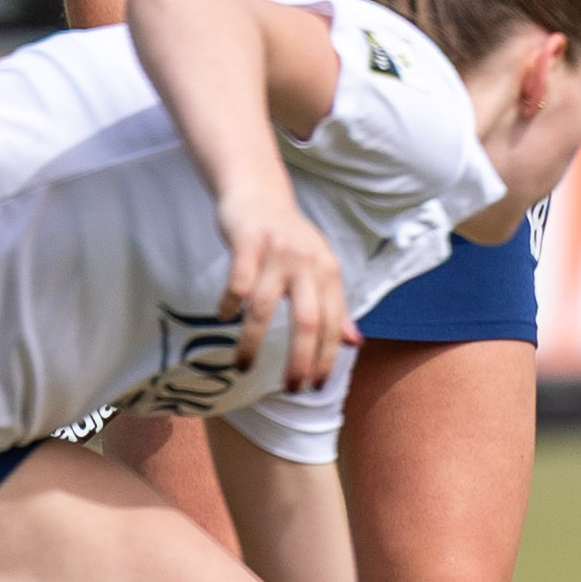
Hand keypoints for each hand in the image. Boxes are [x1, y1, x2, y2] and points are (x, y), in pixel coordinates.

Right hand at [212, 185, 351, 390]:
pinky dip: (229, 305)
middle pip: (307, 321)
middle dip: (300, 360)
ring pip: (264, 309)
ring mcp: (277, 252)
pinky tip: (225, 316)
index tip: (315, 387)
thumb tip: (355, 343)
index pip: (333, 324)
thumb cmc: (289, 239)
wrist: (258, 192)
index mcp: (328, 272)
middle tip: (290, 389)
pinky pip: (237, 284)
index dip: (326, 358)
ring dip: (252, 343)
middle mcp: (307, 263)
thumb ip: (335, 306)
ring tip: (242, 366)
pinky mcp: (249, 242)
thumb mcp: (320, 269)